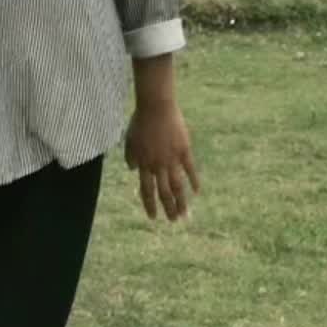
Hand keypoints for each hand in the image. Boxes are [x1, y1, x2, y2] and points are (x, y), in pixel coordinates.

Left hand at [124, 103, 199, 222]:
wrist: (156, 106)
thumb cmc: (141, 120)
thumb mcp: (129, 138)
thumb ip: (130, 155)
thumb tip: (132, 169)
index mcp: (144, 163)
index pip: (146, 190)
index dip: (149, 205)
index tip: (153, 217)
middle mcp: (158, 164)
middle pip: (164, 192)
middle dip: (168, 209)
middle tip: (173, 221)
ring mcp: (172, 158)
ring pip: (177, 186)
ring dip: (181, 202)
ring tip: (185, 214)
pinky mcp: (184, 149)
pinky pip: (190, 169)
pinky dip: (194, 181)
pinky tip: (197, 191)